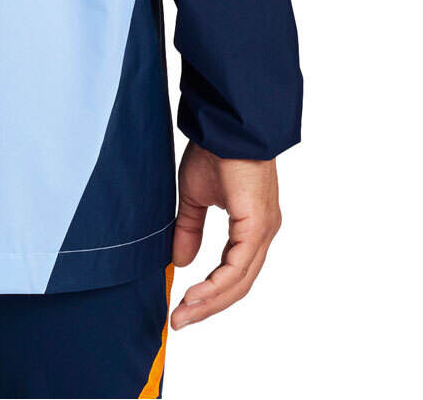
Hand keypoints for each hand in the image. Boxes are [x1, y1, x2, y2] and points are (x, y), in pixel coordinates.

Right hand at [169, 142, 281, 329]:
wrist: (226, 123)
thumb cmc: (215, 148)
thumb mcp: (195, 194)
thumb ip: (190, 228)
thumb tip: (182, 261)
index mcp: (251, 226)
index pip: (233, 272)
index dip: (209, 293)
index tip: (182, 307)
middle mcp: (262, 233)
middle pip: (238, 284)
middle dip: (207, 306)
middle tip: (179, 320)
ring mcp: (264, 230)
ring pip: (240, 281)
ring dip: (210, 301)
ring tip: (183, 313)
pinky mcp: (258, 225)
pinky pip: (238, 267)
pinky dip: (217, 285)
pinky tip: (196, 294)